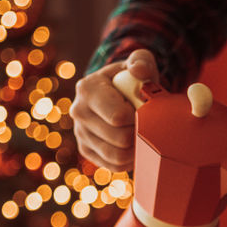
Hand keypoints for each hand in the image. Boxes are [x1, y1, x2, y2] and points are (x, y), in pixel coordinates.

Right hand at [71, 49, 159, 171]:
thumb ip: (142, 61)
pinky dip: (129, 160)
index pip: (118, 117)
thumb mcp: (140, 63)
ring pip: (117, 156)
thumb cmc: (132, 78)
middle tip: (148, 124)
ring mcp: (80, 133)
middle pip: (120, 139)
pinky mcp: (86, 150)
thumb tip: (138, 72)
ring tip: (144, 135)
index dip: (139, 117)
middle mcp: (78, 112)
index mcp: (88, 89)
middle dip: (140, 133)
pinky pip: (113, 166)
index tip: (145, 109)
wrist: (118, 93)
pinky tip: (135, 145)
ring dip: (137, 149)